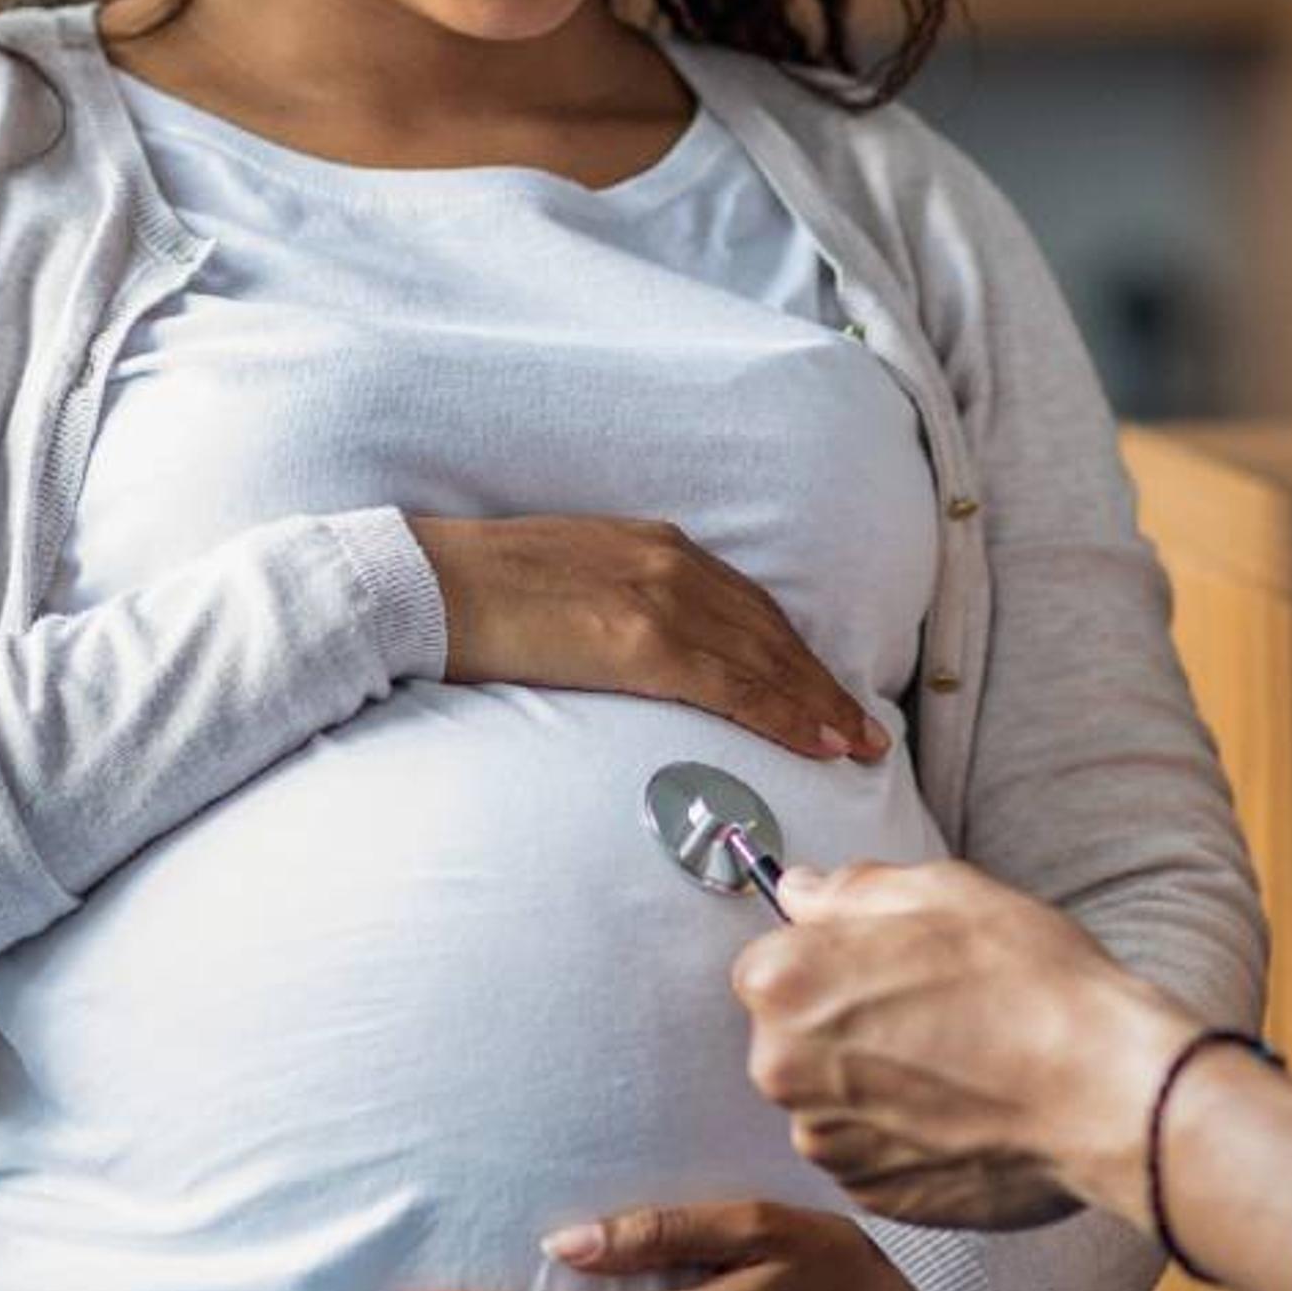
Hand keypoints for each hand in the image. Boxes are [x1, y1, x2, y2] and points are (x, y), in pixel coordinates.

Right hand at [409, 515, 887, 760]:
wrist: (428, 582)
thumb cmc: (479, 591)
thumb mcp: (568, 581)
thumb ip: (614, 605)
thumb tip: (633, 652)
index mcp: (652, 546)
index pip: (745, 605)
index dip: (791, 652)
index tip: (826, 688)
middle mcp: (669, 562)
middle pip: (769, 632)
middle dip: (820, 682)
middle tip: (863, 729)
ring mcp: (658, 599)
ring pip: (764, 659)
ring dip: (817, 703)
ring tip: (853, 743)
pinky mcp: (639, 640)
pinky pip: (732, 684)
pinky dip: (784, 712)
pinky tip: (816, 739)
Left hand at [733, 861, 1194, 1232]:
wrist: (1105, 1095)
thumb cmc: (1032, 986)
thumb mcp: (942, 891)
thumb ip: (851, 890)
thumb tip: (803, 892)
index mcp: (786, 984)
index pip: (769, 962)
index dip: (827, 957)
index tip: (879, 962)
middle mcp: (784, 1070)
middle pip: (792, 1035)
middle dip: (845, 1021)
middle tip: (931, 1009)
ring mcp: (826, 1142)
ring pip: (830, 1096)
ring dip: (873, 1081)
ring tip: (956, 1062)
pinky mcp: (870, 1195)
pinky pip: (867, 1150)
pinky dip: (901, 1132)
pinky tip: (961, 1107)